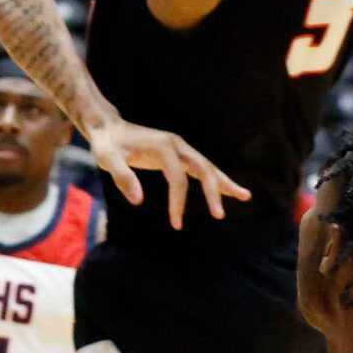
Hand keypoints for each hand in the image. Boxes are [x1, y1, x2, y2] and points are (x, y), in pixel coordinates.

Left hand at [83, 117, 249, 226]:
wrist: (108, 128)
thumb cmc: (107, 145)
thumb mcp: (108, 159)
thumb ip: (122, 178)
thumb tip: (138, 201)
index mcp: (163, 146)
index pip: (178, 178)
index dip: (178, 202)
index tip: (176, 224)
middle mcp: (177, 145)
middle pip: (203, 169)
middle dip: (213, 192)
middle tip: (219, 215)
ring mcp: (180, 149)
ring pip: (208, 167)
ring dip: (225, 183)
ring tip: (246, 196)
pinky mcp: (179, 155)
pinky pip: (202, 169)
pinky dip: (216, 180)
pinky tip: (229, 190)